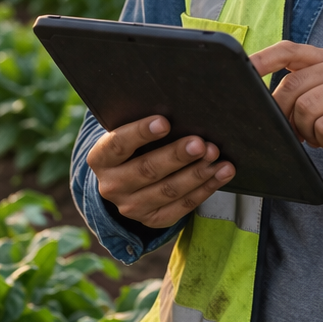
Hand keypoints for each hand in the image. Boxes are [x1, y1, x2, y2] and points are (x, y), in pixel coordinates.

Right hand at [87, 115, 234, 227]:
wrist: (124, 182)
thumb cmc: (133, 146)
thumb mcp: (127, 131)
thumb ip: (144, 121)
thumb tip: (179, 101)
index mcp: (101, 158)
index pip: (118, 144)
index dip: (141, 133)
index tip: (165, 121)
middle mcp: (112, 185)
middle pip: (147, 170)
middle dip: (177, 156)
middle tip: (200, 142)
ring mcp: (131, 207)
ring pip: (168, 191)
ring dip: (197, 173)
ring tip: (216, 157)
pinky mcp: (152, 220)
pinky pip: (182, 207)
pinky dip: (205, 189)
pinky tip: (221, 173)